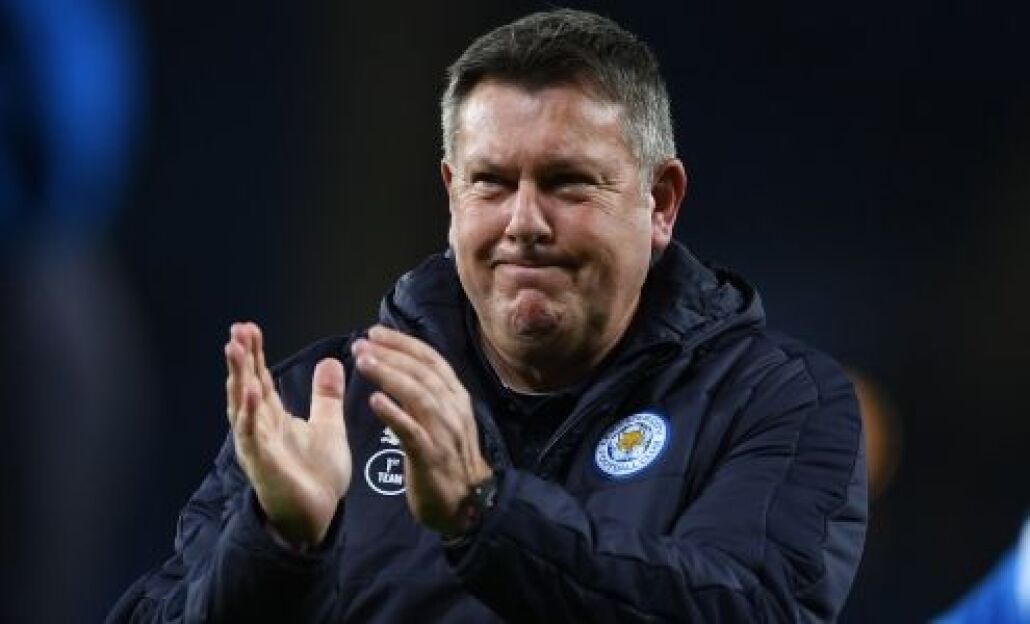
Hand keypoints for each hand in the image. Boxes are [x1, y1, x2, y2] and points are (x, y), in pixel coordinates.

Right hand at [225, 322, 350, 546]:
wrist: (318, 516)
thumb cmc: (317, 475)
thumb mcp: (328, 426)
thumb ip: (326, 396)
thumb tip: (330, 361)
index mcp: (273, 418)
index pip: (259, 379)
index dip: (253, 354)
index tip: (249, 328)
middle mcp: (259, 428)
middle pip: (245, 386)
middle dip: (241, 358)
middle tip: (237, 329)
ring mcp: (257, 445)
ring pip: (241, 405)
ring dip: (238, 377)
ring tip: (234, 348)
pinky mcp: (262, 463)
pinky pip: (252, 435)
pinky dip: (249, 413)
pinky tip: (250, 391)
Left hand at [352, 325, 492, 535]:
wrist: (467, 504)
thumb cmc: (449, 461)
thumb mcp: (446, 420)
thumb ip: (429, 396)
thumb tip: (404, 368)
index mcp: (456, 398)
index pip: (431, 360)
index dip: (403, 343)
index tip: (376, 333)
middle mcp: (453, 410)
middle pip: (421, 373)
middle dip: (390, 354)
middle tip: (361, 344)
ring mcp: (443, 433)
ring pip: (417, 396)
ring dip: (389, 375)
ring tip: (363, 362)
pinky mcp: (430, 457)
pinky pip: (411, 431)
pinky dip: (394, 413)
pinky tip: (375, 401)